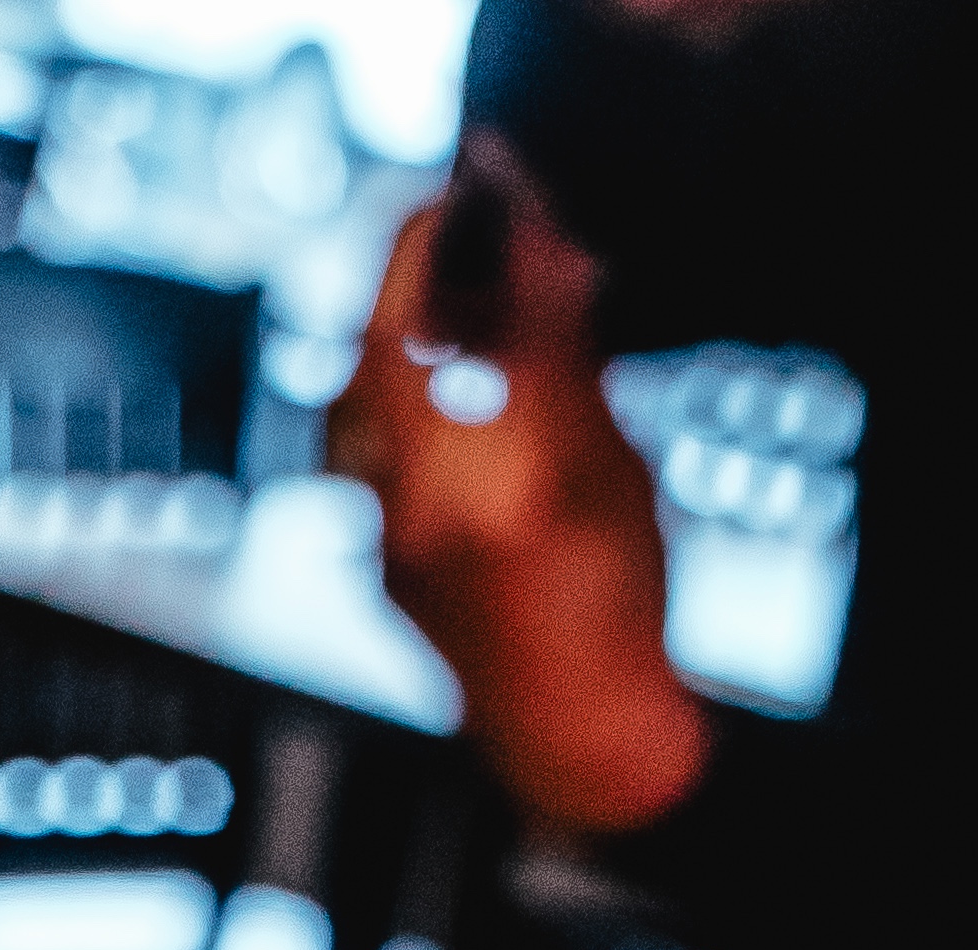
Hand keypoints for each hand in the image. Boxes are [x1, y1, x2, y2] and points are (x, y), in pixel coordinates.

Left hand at [327, 168, 706, 839]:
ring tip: (443, 296)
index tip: (484, 183)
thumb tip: (535, 246)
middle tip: (455, 221)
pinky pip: (360, 447)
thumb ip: (564, 359)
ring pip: (360, 392)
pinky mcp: (372, 558)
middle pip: (385, 342)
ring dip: (394, 328)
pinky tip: (431, 379)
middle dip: (416, 265)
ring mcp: (383, 538)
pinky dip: (389, 392)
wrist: (573, 738)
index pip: (458, 314)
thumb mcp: (616, 467)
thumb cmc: (617, 610)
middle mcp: (421, 507)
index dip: (465, 230)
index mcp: (499, 480)